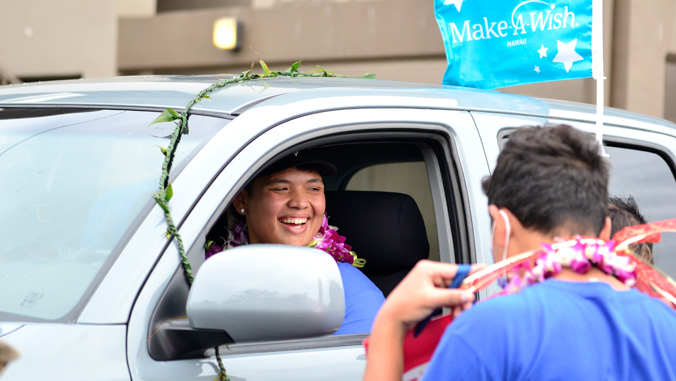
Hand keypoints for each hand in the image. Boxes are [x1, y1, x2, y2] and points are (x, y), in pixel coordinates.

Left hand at [363, 260, 484, 380]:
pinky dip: (453, 306)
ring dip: (458, 304)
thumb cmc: (403, 306)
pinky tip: (454, 314)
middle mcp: (430, 275)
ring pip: (454, 292)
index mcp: (428, 269)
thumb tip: (468, 294)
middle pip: (457, 282)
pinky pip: (449, 298)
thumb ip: (451, 296)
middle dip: (463, 296)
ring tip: (458, 314)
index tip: (486, 270)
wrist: (392, 320)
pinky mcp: (432, 295)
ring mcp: (431, 285)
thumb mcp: (430, 300)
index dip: (471, 272)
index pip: (455, 269)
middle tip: (467, 307)